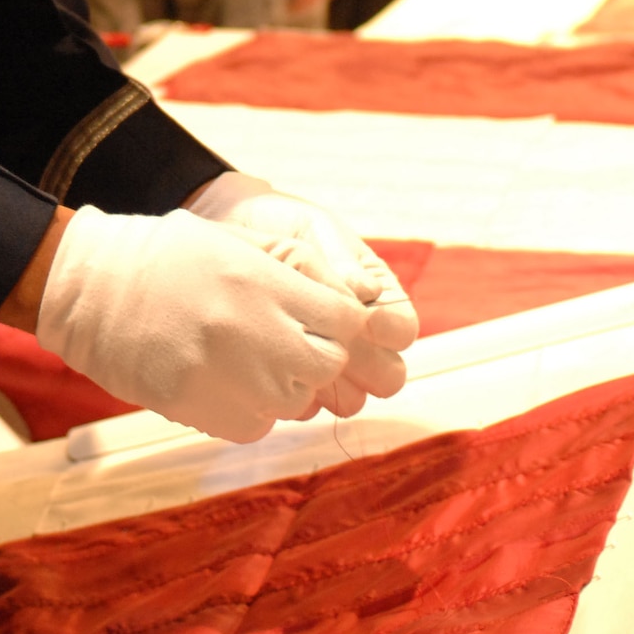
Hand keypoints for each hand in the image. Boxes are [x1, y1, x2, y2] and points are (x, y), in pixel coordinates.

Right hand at [37, 205, 380, 442]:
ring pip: (294, 401)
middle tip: (283, 341)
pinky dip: (250, 410)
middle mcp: (252, 331)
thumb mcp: (233, 240)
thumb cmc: (162, 256)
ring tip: (246, 358)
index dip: (340, 322)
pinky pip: (255, 425)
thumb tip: (346, 300)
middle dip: (316, 356)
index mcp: (263, 283)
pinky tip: (224, 382)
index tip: (321, 320)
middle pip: (327, 365)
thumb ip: (292, 267)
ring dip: (282, 384)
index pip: (346, 320)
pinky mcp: (198, 409)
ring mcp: (226, 376)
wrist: (89, 288)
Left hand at [189, 173, 418, 415]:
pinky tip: (274, 365)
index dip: (390, 330)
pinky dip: (297, 392)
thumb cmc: (282, 227)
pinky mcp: (294, 379)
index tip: (365, 318)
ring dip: (333, 383)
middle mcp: (360, 338)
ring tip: (300, 354)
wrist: (230, 234)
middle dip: (368, 366)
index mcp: (377, 297)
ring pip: (353, 400)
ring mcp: (328, 362)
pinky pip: (309, 406)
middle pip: (389, 375)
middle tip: (335, 344)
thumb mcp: (316, 230)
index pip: (403, 330)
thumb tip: (366, 291)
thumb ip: (342, 258)